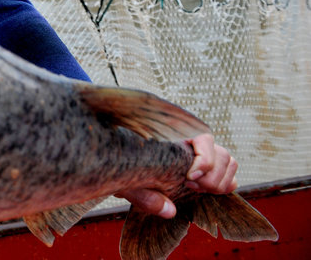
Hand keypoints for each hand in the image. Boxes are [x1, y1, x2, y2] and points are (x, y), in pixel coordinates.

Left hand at [118, 134, 236, 218]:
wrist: (118, 164)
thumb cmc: (121, 168)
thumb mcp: (127, 182)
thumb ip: (146, 196)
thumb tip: (169, 210)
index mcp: (173, 136)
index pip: (204, 138)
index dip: (204, 159)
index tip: (190, 178)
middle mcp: (190, 143)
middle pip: (222, 154)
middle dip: (211, 175)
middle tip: (190, 187)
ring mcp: (200, 154)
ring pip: (229, 162)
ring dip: (218, 180)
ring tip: (194, 188)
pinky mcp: (206, 169)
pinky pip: (228, 173)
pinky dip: (223, 185)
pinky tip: (203, 191)